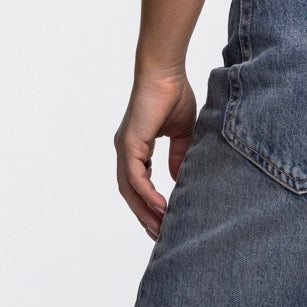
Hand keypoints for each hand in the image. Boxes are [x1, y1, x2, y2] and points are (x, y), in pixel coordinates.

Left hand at [115, 67, 197, 241]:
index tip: (163, 221)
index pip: (139, 183)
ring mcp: (124, 148)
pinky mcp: (128, 143)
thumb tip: (178, 179)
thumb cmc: (173, 93)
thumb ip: (178, 155)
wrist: (166, 71)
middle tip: (159, 236)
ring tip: (160, 229)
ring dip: (144, 211)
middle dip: (144, 215)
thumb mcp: (181, 131)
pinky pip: (135, 177)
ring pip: (130, 190)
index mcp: (136, 147)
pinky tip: (160, 207)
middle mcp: (126, 150)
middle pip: (131, 193)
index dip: (149, 203)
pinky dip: (147, 194)